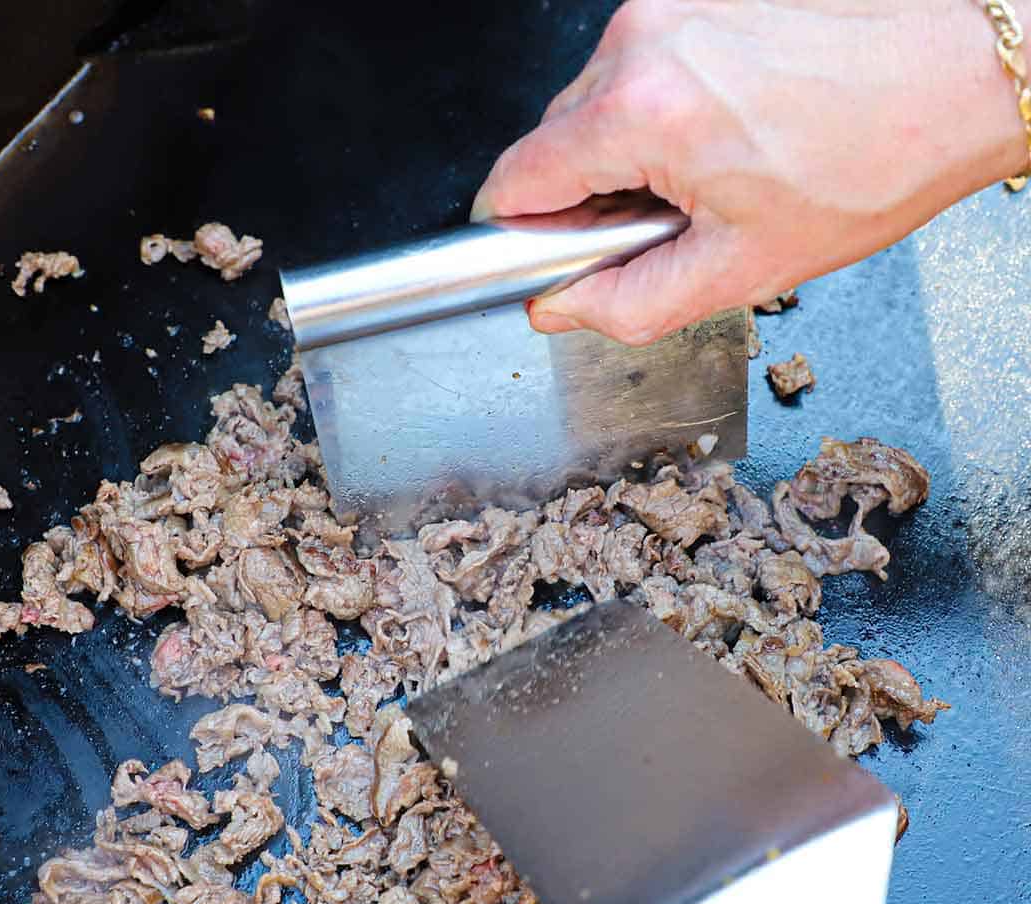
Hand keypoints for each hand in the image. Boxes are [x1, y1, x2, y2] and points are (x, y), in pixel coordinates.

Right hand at [471, 0, 1028, 345]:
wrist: (956, 79)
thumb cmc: (868, 164)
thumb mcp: (735, 272)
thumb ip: (625, 305)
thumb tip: (559, 307)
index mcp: (641, 112)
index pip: (515, 182)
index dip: (521, 235)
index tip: (553, 259)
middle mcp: (640, 42)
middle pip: (550, 143)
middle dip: (584, 198)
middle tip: (663, 226)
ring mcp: (667, 7)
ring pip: (590, 107)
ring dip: (623, 156)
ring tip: (707, 177)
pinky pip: (634, 71)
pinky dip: (655, 115)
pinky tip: (720, 137)